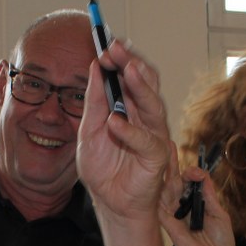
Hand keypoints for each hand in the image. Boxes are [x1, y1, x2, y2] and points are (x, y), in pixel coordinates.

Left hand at [77, 40, 170, 221]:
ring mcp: (154, 134)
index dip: (120, 58)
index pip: (130, 75)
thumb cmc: (104, 170)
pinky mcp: (157, 155)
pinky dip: (131, 131)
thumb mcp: (88, 131)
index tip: (105, 42)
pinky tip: (115, 122)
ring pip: (153, 104)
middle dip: (130, 62)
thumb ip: (93, 102)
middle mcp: (145, 117)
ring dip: (139, 85)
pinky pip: (146, 140)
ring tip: (125, 70)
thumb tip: (95, 67)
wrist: (110, 203)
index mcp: (129, 107)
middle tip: (115, 48)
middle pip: (145, 82)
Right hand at [160, 166, 234, 245]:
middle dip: (180, 173)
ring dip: (171, 180)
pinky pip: (160, 205)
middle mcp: (184, 207)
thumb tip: (202, 176)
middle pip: (177, 184)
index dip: (193, 174)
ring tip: (178, 174)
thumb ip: (209, 196)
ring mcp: (174, 215)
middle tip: (187, 170)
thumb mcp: (219, 214)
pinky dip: (161, 193)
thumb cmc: (220, 243)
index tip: (198, 173)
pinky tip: (165, 183)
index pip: (190, 183)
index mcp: (198, 204)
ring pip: (167, 191)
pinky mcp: (167, 223)